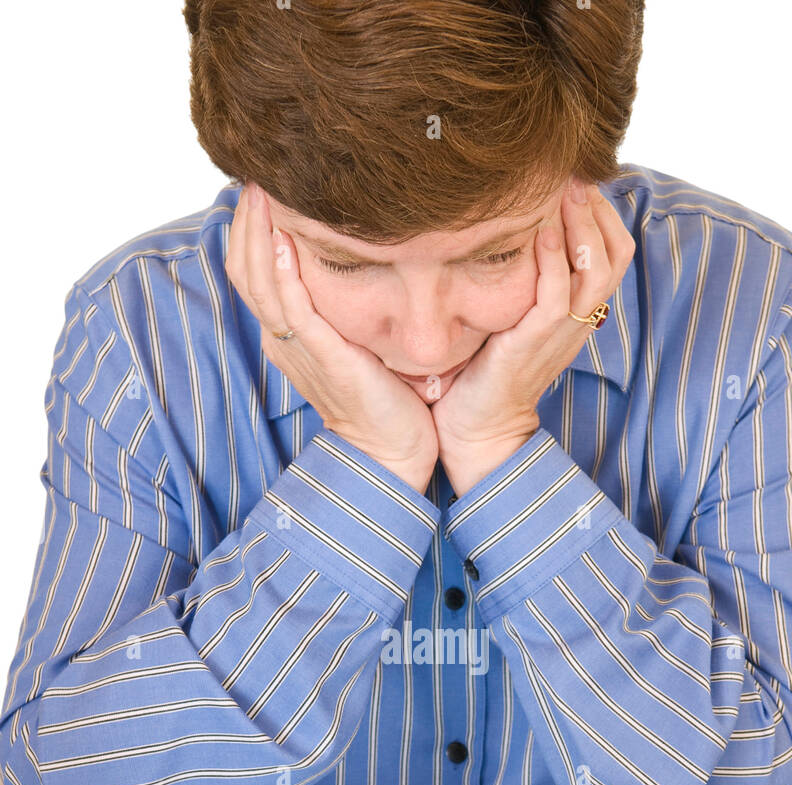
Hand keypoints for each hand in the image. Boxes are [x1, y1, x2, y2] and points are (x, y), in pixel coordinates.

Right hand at [225, 183, 439, 494]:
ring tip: (260, 189)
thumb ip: (343, 304)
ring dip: (257, 232)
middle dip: (246, 218)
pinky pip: (293, 310)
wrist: (392, 452)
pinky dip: (283, 273)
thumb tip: (357, 257)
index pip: (252, 270)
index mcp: (288, 334)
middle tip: (254, 170)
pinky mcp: (323, 358)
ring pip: (260, 282)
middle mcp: (283, 340)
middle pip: (244, 268)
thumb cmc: (382, 397)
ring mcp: (298, 350)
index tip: (261, 183)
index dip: (250, 226)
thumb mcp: (355, 340)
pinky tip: (283, 238)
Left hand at [432, 178, 635, 496]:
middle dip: (597, 207)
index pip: (613, 251)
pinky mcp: (534, 344)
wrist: (477, 429)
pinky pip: (556, 296)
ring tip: (563, 185)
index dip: (602, 210)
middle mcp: (578, 321)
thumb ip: (522, 278)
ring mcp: (561, 334)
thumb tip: (508, 226)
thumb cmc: (486, 371)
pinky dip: (554, 258)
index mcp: (578, 312)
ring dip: (581, 223)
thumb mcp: (511, 315)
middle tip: (572, 169)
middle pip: (615, 253)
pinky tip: (540, 227)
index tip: (574, 175)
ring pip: (595, 269)